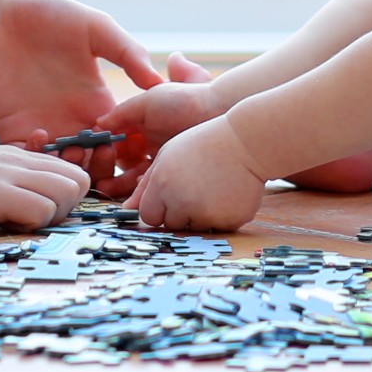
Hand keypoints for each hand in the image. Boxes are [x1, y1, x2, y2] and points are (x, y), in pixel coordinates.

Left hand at [0, 0, 160, 187]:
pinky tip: (39, 134)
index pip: (122, 141)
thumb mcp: (95, 27)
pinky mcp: (11, 129)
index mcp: (96, 101)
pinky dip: (36, 160)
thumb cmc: (46, 11)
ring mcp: (42, 127)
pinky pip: (26, 160)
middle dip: (103, 169)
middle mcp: (72, 121)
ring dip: (71, 169)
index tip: (135, 147)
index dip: (132, 152)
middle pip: (94, 164)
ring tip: (73, 150)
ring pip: (62, 169)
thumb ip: (128, 53)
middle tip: (102, 156)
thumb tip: (159, 82)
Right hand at [0, 143, 89, 230]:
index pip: (72, 171)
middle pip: (79, 181)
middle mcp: (18, 160)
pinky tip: (6, 225)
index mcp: (16, 156)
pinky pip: (41, 209)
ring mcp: (8, 174)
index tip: (42, 213)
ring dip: (52, 217)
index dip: (66, 198)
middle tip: (35, 222)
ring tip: (20, 224)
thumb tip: (28, 201)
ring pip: (68, 193)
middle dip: (67, 209)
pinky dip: (33, 224)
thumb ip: (6, 180)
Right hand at [104, 52, 221, 195]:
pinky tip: (136, 193)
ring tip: (109, 191)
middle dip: (109, 173)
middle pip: (123, 163)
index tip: (92, 157)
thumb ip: (122, 112)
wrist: (218, 110)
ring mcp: (162, 159)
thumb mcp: (149, 100)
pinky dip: (142, 191)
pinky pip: (154, 186)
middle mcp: (150, 143)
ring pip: (135, 177)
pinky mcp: (174, 173)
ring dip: (120, 185)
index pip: (117, 142)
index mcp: (142, 124)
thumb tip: (98, 124)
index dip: (104, 150)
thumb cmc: (185, 99)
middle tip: (99, 179)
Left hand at [127, 112, 267, 231]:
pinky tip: (226, 194)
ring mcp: (206, 214)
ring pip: (194, 228)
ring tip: (212, 188)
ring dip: (199, 215)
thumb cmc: (202, 145)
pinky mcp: (228, 222)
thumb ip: (145, 185)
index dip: (158, 206)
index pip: (148, 216)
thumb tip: (126, 210)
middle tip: (195, 187)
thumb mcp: (167, 156)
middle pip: (170, 225)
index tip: (170, 193)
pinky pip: (217, 228)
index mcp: (162, 185)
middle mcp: (182, 202)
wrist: (246, 143)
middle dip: (179, 212)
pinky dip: (220, 216)